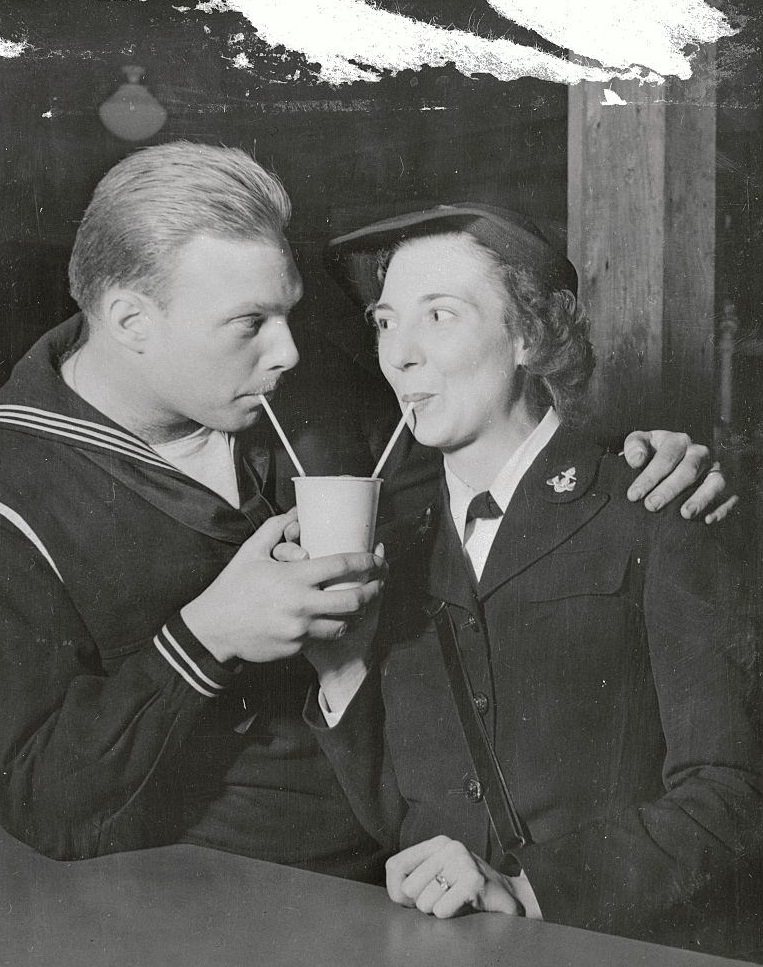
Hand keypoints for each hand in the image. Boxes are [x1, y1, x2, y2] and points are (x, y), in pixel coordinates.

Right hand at [181, 511, 384, 663]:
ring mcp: (300, 630)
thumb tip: (297, 511)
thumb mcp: (251, 551)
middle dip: (373, 590)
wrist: (213, 630)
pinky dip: (335, 627)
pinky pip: (325, 638)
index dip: (366, 561)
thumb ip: (276, 528)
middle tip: (379, 583)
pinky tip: (338, 619)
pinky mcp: (297, 648)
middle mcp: (301, 605)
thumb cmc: (232, 587)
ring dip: (358, 613)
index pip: (341, 566)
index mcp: (294, 578)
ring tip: (364, 603)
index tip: (377, 559)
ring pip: (344, 624)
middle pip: (353, 600)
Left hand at [386, 836, 522, 918]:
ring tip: (454, 900)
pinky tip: (464, 905)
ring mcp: (462, 862)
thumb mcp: (438, 875)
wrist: (508, 896)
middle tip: (441, 898)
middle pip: (408, 888)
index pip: (394, 866)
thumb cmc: (465, 889)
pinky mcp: (473, 881)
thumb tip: (397, 892)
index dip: (396, 889)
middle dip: (421, 903)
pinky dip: (450, 914)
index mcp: (436, 844)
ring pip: (425, 902)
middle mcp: (449, 847)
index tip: (411, 899)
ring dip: (437, 910)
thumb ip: (413, 878)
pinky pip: (442, 910)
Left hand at [623, 430, 738, 522]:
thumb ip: (634, 447)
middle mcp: (700, 454)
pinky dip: (722, 508)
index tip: (633, 495)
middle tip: (651, 506)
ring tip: (685, 514)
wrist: (671, 460)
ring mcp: (715, 470)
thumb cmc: (652, 453)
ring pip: (714, 482)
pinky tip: (708, 520)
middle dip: (669, 490)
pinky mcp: (727, 486)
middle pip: (688, 470)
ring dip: (701, 498)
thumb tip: (637, 460)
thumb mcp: (640, 443)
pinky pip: (730, 496)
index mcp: (678, 441)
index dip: (649, 477)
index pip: (665, 458)